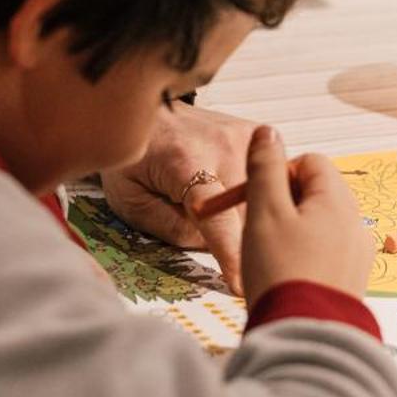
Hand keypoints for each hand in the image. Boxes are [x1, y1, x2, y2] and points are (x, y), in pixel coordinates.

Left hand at [100, 102, 252, 289]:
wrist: (147, 111)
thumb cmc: (135, 159)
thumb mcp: (132, 203)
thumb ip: (172, 229)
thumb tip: (211, 244)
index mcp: (185, 163)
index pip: (216, 218)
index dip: (229, 254)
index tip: (241, 285)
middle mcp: (223, 146)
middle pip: (244, 214)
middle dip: (228, 232)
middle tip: (196, 221)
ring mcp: (244, 137)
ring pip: (259, 199)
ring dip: (240, 213)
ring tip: (206, 201)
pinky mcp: (256, 134)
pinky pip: (264, 180)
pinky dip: (251, 194)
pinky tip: (228, 189)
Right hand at [237, 125, 371, 301]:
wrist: (302, 336)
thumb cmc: (279, 270)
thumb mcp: (264, 210)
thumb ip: (265, 167)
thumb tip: (268, 132)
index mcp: (337, 200)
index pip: (310, 161)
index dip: (277, 173)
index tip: (254, 198)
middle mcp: (356, 222)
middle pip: (316, 192)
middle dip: (283, 202)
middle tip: (256, 227)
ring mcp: (358, 253)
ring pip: (320, 223)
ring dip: (292, 229)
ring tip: (268, 255)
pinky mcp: (351, 280)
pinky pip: (327, 252)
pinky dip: (304, 255)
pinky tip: (285, 275)